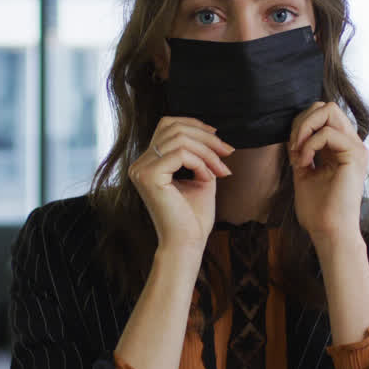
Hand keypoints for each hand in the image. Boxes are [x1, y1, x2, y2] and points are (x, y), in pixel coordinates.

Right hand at [128, 117, 233, 255]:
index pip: (167, 125)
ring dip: (208, 152)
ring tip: (222, 170)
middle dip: (206, 137)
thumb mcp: (200, 176)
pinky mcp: (148, 176)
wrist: (187, 244)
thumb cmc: (193, 217)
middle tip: (228, 152)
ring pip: (180, 139)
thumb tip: (210, 132)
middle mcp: (139, 164)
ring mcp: (141, 169)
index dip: (194, 124)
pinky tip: (207, 178)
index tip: (219, 138)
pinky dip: (201, 163)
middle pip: (174, 127)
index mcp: (148, 163)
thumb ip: (199, 154)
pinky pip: (181, 154)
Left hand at [289, 102, 367, 246]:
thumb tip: (295, 129)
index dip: (301, 124)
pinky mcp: (355, 155)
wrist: (328, 231)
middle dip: (302, 121)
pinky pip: (328, 132)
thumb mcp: (304, 170)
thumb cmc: (317, 209)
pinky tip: (304, 162)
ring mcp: (356, 148)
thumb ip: (303, 148)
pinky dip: (310, 144)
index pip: (322, 115)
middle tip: (293, 146)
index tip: (291, 149)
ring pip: (329, 110)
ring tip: (298, 153)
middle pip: (326, 106)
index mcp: (341, 147)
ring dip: (304, 128)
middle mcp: (351, 143)